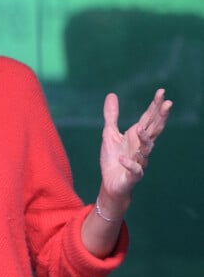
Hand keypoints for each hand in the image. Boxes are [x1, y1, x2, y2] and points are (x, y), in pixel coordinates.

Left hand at [99, 88, 172, 203]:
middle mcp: (141, 147)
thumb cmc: (113, 159)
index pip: (149, 118)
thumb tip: (111, 94)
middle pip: (154, 130)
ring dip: (145, 139)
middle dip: (161, 117)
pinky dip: (129, 164)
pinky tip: (122, 159)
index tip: (161, 92)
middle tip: (168, 103)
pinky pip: (134, 169)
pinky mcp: (133, 175)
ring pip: (147, 149)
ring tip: (140, 129)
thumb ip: (111, 115)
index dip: (155, 106)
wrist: (110, 184)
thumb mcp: (109, 133)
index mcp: (137, 136)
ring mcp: (139, 161)